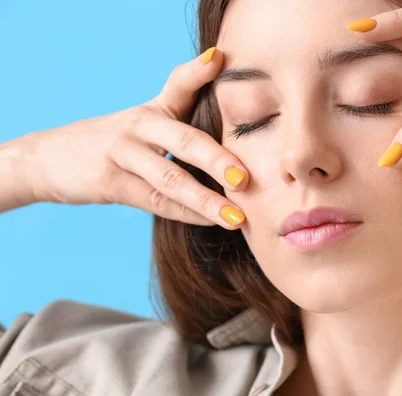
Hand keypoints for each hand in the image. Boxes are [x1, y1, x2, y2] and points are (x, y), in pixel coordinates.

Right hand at [17, 47, 246, 227]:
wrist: (49, 158)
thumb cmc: (114, 144)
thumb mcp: (143, 125)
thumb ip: (182, 129)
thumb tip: (235, 150)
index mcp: (153, 109)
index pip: (178, 83)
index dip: (198, 71)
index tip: (220, 60)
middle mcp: (140, 125)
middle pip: (184, 139)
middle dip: (217, 159)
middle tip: (246, 179)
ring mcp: (122, 153)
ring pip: (170, 178)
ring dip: (206, 200)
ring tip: (236, 218)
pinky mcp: (109, 181)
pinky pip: (155, 201)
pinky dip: (186, 214)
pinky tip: (210, 222)